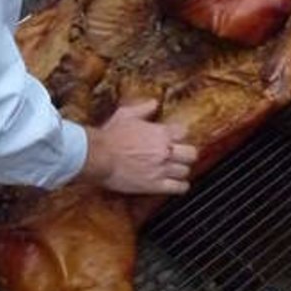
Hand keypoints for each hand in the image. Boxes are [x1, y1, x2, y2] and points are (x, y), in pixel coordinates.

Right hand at [81, 99, 197, 194]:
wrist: (99, 156)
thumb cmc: (111, 135)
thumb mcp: (127, 114)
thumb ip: (144, 108)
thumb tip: (154, 103)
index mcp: (161, 132)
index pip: (184, 132)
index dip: (180, 136)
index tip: (176, 139)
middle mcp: (165, 150)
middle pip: (191, 153)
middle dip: (187, 154)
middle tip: (182, 155)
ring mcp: (161, 169)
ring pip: (186, 170)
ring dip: (183, 170)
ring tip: (178, 170)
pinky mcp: (155, 185)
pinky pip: (178, 188)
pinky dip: (181, 187)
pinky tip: (178, 185)